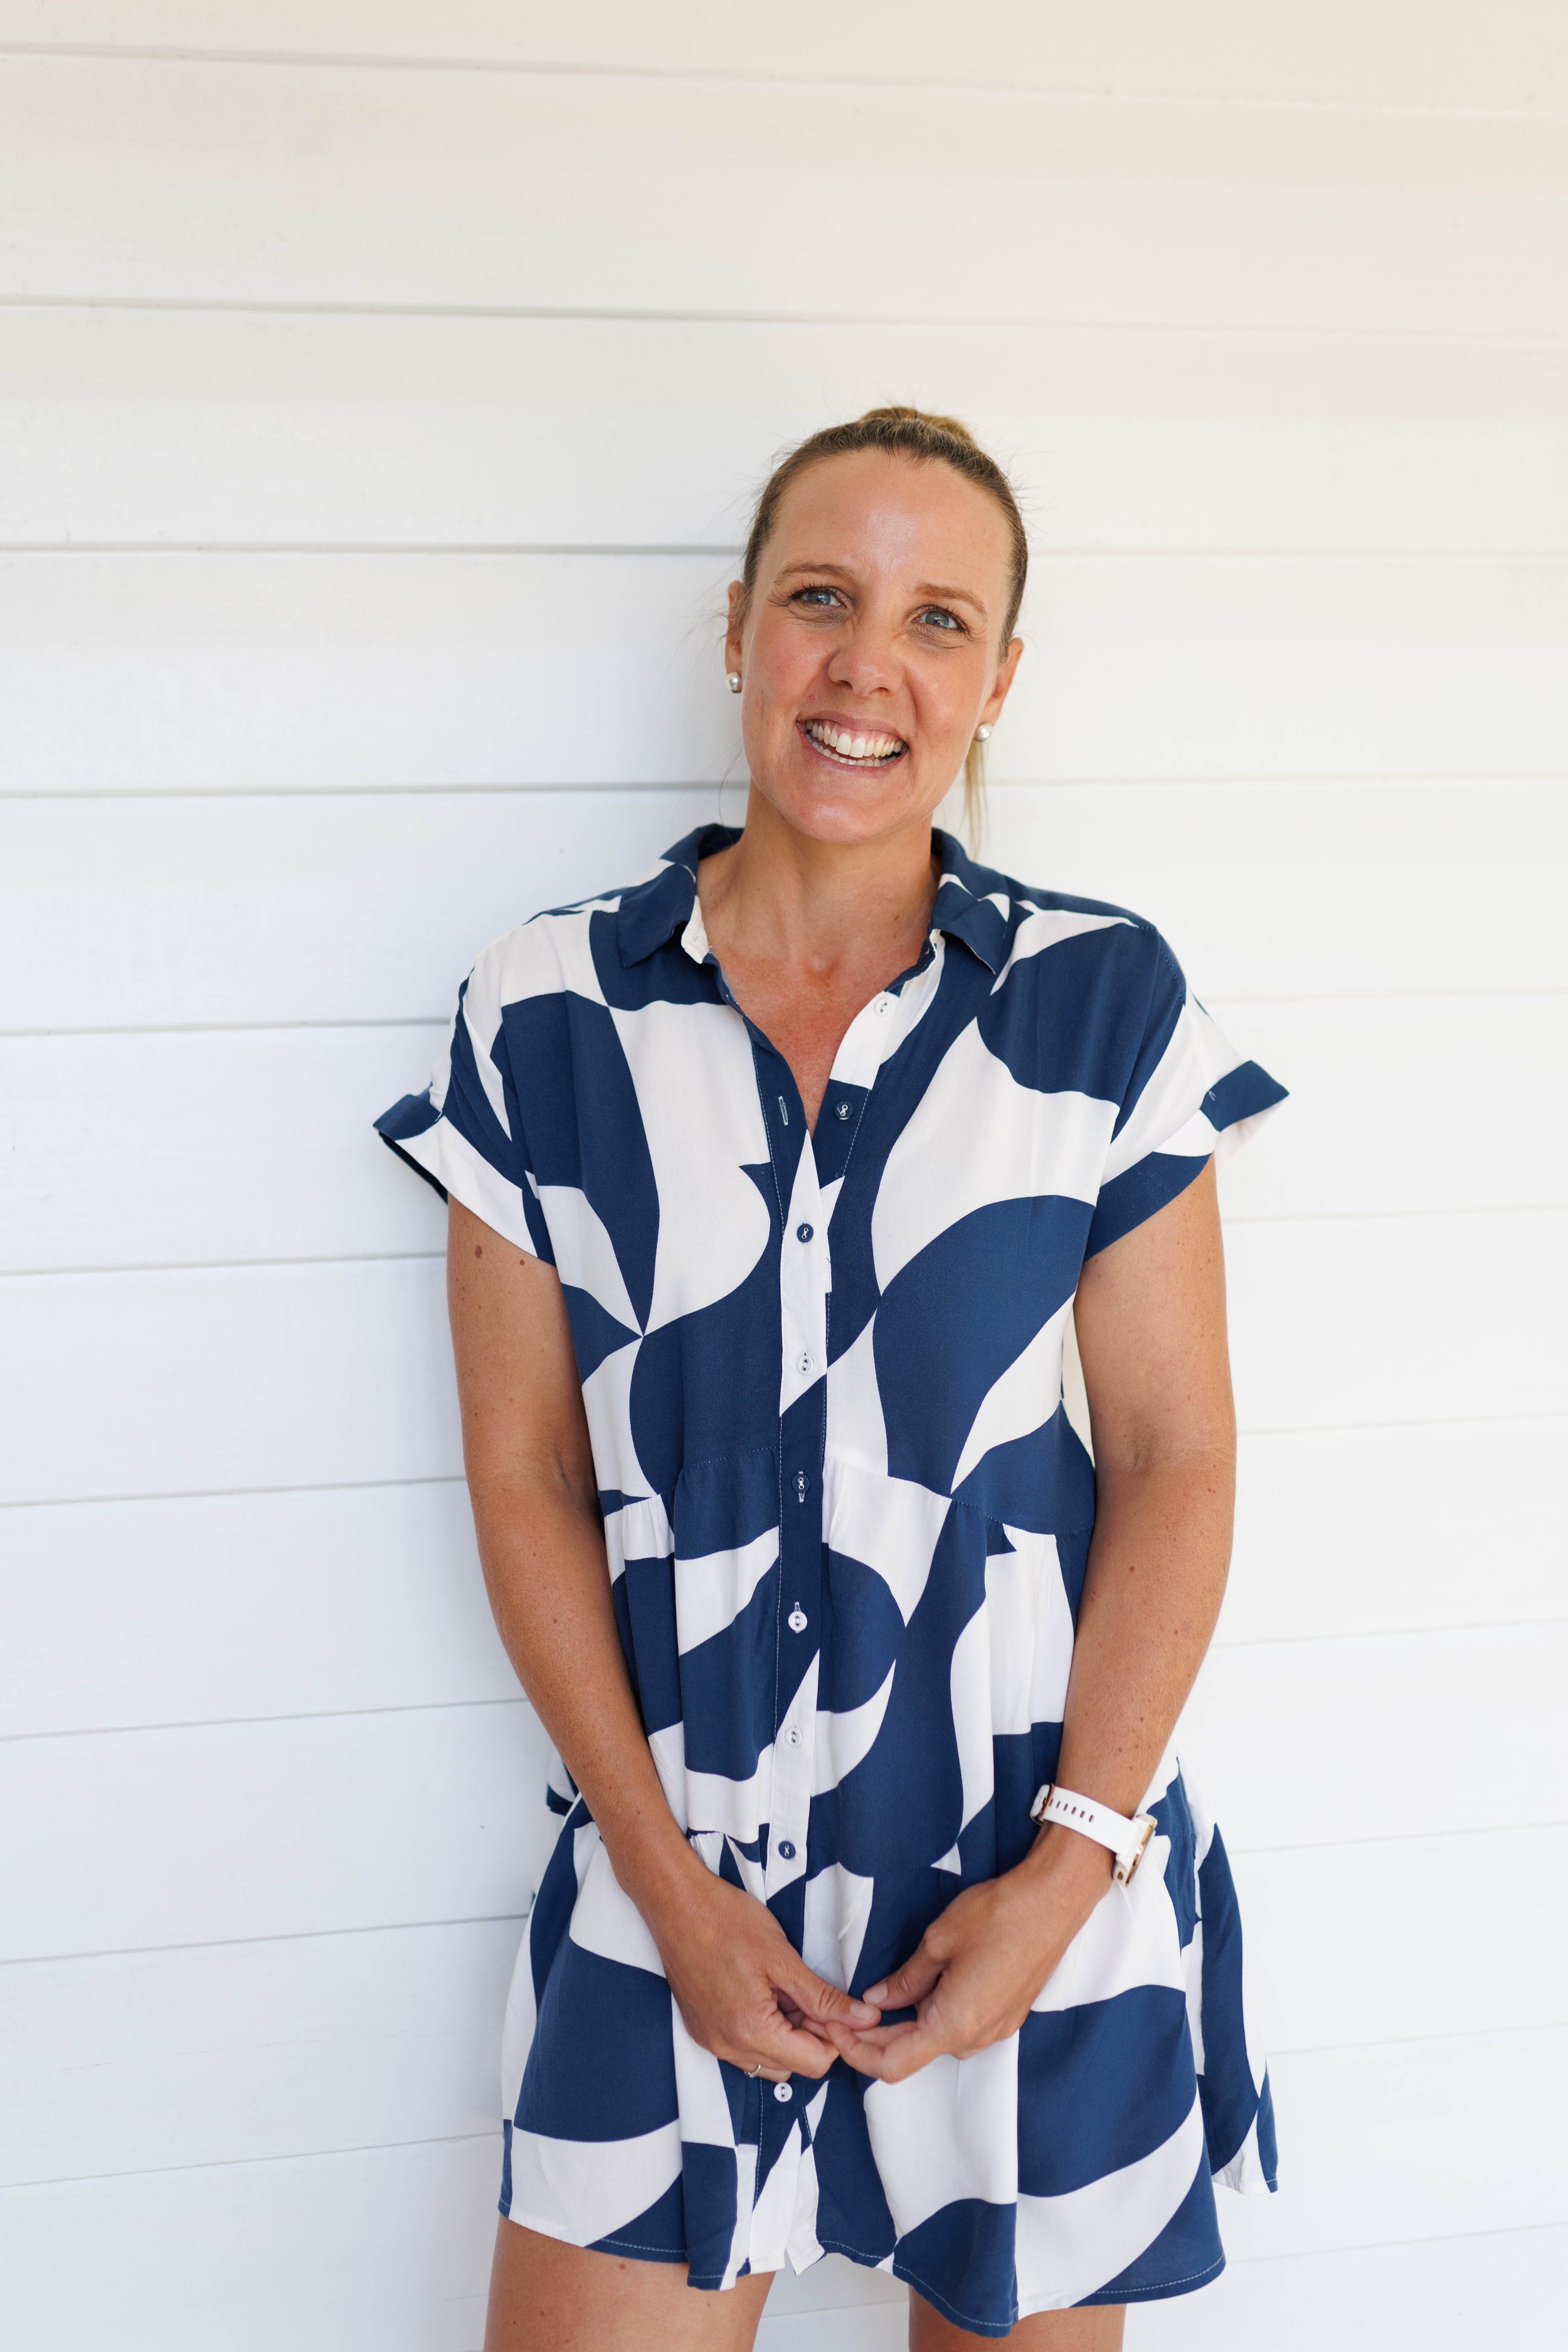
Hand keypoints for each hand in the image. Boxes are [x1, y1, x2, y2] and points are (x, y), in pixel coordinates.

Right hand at [644, 1862, 880, 2084]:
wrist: (676, 1903)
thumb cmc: (729, 1922)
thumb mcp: (784, 1958)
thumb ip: (826, 1998)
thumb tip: (867, 2020)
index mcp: (752, 2032)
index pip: (815, 2064)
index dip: (833, 2034)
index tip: (830, 2002)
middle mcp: (728, 2047)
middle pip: (793, 2066)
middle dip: (809, 2035)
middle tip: (804, 1990)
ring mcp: (712, 2042)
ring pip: (768, 2061)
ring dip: (785, 2035)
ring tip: (781, 1990)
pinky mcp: (702, 2031)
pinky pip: (743, 2049)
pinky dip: (760, 2030)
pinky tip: (759, 1992)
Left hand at [821, 1829, 1113, 2084]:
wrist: (1054, 1902)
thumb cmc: (998, 1915)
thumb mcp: (938, 1941)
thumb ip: (905, 1980)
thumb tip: (878, 2001)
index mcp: (953, 2025)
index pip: (891, 2064)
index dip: (855, 2052)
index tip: (832, 2027)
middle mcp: (974, 2038)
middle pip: (911, 2055)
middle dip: (872, 2039)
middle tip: (842, 2012)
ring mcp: (994, 2030)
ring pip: (934, 2041)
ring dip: (901, 2028)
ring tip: (874, 1999)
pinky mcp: (1005, 2016)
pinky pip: (958, 2027)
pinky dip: (930, 2017)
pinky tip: (916, 1991)